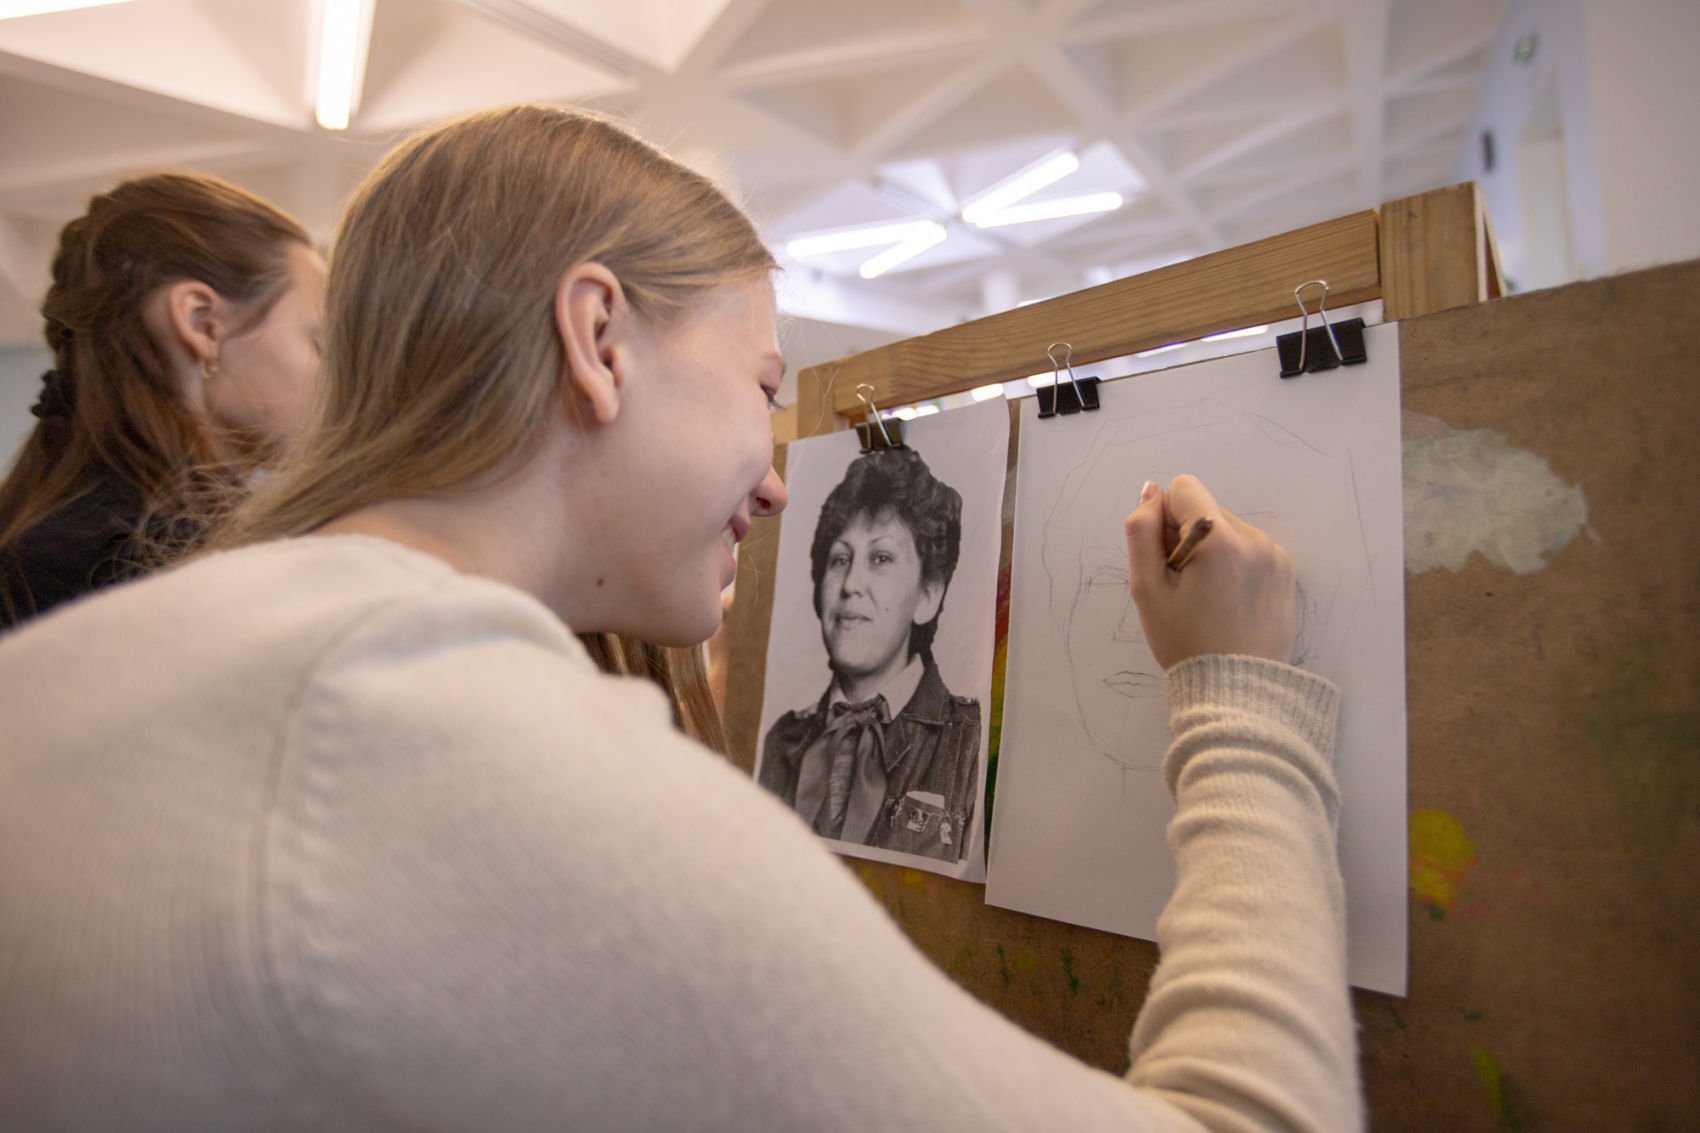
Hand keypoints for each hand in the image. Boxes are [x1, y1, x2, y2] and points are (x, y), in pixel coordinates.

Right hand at [1123, 474, 1296, 668]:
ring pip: (1228, 529)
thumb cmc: (1184, 642)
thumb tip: (1151, 491)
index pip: (1185, 488)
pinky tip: (1230, 602)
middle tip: (1184, 587)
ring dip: (1212, 551)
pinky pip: (1250, 549)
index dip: (1165, 519)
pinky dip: (1234, 565)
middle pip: (1207, 509)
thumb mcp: (1147, 590)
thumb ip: (1141, 533)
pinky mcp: (1287, 572)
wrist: (1237, 691)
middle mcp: (1253, 537)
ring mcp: (1275, 554)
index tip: (1166, 558)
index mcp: (1218, 538)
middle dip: (1188, 536)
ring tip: (1208, 598)